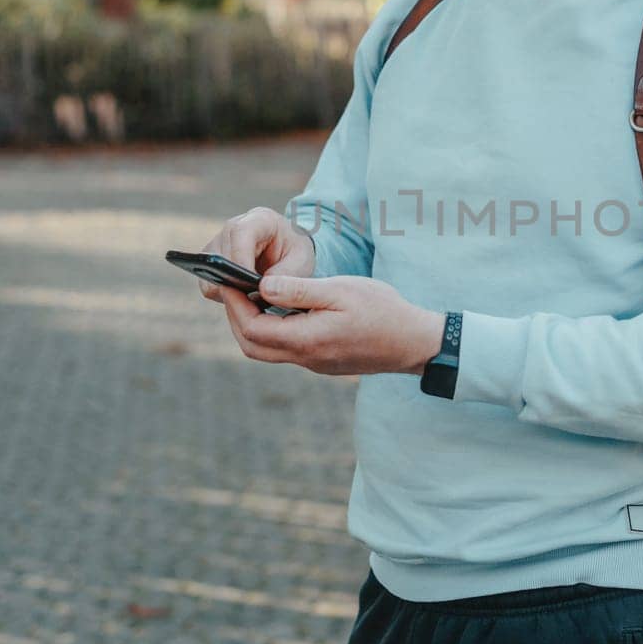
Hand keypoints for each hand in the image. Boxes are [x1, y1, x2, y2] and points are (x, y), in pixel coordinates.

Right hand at [197, 206, 315, 302]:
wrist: (288, 253)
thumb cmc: (296, 254)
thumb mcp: (302, 263)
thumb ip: (285, 275)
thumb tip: (261, 288)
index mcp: (260, 220)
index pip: (240, 233)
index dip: (240, 259)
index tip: (248, 285)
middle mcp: (234, 227)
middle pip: (220, 254)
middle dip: (234, 281)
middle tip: (253, 300)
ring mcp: (219, 242)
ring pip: (209, 271)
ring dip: (228, 289)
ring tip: (250, 298)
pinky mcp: (211, 260)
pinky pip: (207, 282)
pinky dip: (223, 294)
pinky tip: (242, 298)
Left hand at [218, 273, 446, 377]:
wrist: (414, 342)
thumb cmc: (382, 311)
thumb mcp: (340, 291)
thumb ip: (299, 290)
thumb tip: (262, 285)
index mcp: (306, 339)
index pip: (251, 327)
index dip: (234, 304)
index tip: (228, 280)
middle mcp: (305, 357)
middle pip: (252, 345)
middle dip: (236, 316)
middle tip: (234, 288)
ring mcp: (314, 363)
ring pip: (267, 351)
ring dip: (253, 325)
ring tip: (253, 295)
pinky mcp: (323, 362)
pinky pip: (286, 350)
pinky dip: (273, 330)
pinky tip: (281, 309)